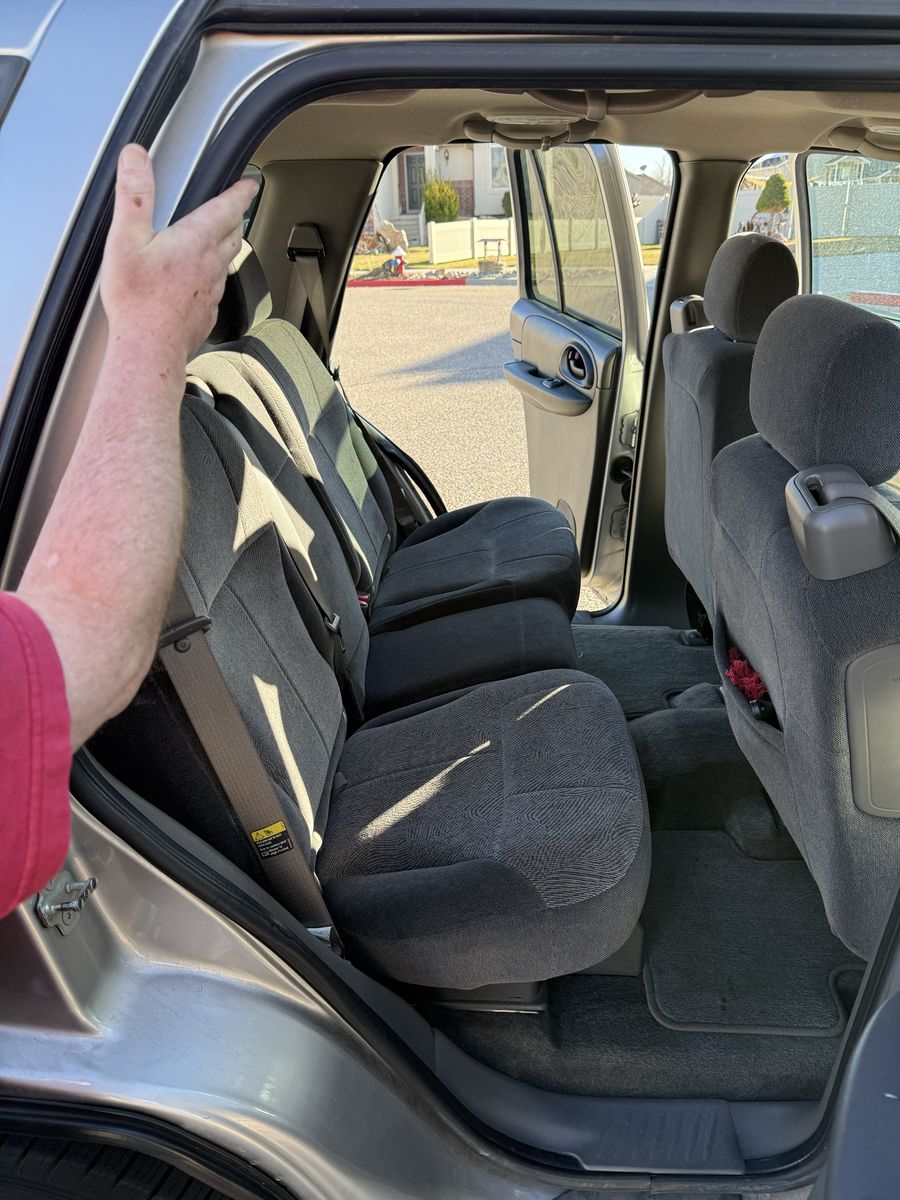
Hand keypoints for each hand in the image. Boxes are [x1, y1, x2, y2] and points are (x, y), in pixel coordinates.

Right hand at [100, 144, 258, 363]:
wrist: (149, 349)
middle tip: (235, 209)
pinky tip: (199, 283)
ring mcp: (211, 292)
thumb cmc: (137, 299)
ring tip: (217, 241)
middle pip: (232, 235)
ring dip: (225, 248)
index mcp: (195, 241)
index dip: (240, 193)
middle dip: (235, 218)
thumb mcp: (127, 237)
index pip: (228, 208)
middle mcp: (210, 266)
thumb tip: (136, 157)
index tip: (250, 184)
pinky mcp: (205, 315)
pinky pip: (215, 290)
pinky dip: (211, 278)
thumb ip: (134, 194)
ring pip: (225, 263)